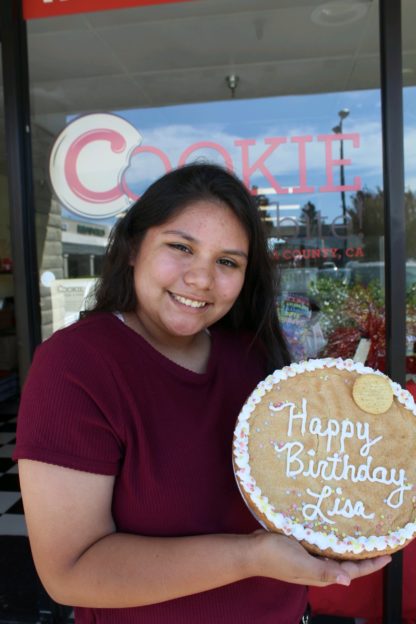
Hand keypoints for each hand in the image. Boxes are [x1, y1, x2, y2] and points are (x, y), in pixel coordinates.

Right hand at [247, 530, 390, 586]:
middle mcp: (319, 568)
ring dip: (350, 547)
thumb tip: (349, 580)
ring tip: (363, 535)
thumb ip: (324, 571)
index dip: (371, 565)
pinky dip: (334, 540)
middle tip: (379, 542)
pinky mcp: (303, 548)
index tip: (387, 555)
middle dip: (364, 555)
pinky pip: (324, 546)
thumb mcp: (301, 563)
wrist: (251, 551)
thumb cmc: (275, 556)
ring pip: (336, 554)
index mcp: (321, 574)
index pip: (353, 571)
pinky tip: (336, 529)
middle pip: (348, 563)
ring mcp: (310, 558)